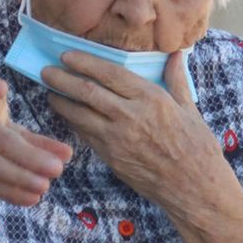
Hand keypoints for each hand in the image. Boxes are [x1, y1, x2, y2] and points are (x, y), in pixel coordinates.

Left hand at [45, 50, 242, 242]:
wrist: (194, 188)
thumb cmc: (197, 147)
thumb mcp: (190, 109)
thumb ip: (176, 80)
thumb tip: (175, 54)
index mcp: (151, 98)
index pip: (109, 73)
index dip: (84, 62)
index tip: (66, 55)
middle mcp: (130, 116)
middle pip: (86, 92)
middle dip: (62, 79)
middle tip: (45, 70)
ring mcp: (117, 139)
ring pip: (79, 115)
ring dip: (60, 102)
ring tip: (49, 91)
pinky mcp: (111, 158)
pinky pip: (85, 135)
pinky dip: (72, 123)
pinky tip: (66, 115)